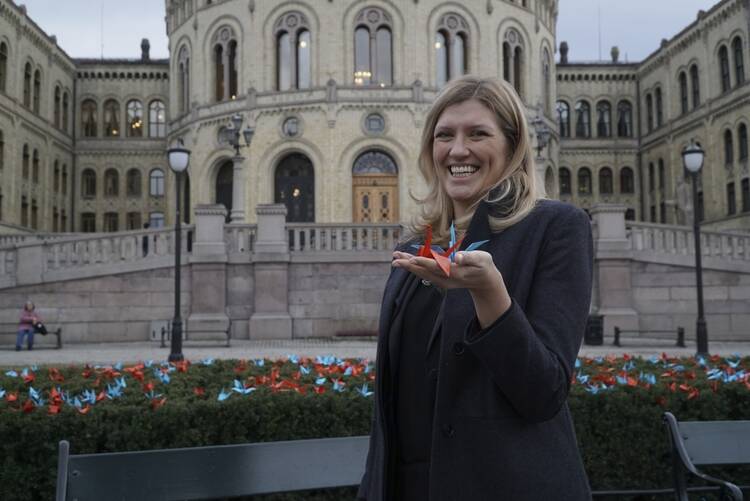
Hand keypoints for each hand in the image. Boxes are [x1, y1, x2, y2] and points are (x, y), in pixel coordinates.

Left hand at [392, 250, 511, 327]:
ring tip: (395, 259)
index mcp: (456, 272)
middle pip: (425, 271)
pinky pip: (424, 272)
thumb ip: (470, 257)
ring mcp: (442, 280)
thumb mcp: (482, 259)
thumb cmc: (483, 266)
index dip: (425, 263)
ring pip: (422, 273)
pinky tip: (406, 261)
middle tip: (395, 259)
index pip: (438, 267)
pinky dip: (414, 267)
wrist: (484, 281)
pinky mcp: (440, 279)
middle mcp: (446, 278)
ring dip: (408, 266)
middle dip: (409, 265)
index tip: (413, 259)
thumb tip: (458, 257)